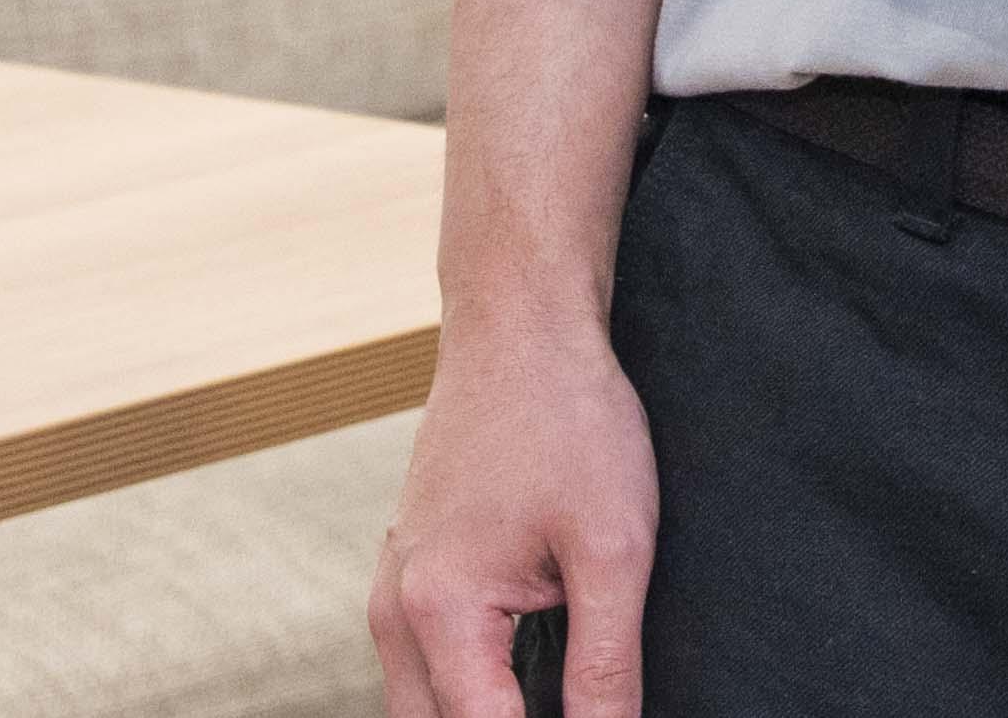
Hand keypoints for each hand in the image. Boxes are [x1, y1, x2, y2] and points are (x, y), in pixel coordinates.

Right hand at [372, 316, 651, 717]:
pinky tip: (528, 684)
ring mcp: (393, 591)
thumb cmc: (570, 421)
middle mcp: (396, 613)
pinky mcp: (409, 571)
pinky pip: (426, 664)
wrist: (521, 328)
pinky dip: (468, 689)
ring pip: (422, 706)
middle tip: (579, 708)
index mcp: (440, 613)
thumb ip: (607, 664)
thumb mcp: (614, 548)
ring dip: (478, 713)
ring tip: (556, 696)